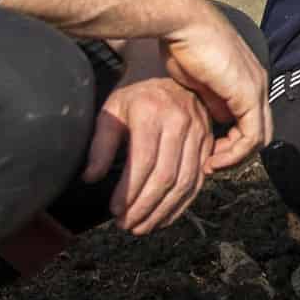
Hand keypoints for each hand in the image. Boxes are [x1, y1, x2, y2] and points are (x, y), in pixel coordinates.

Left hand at [84, 42, 213, 233]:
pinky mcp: (209, 141)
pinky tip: (165, 216)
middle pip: (166, 177)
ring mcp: (199, 132)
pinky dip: (183, 203)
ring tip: (144, 227)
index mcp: (152, 113)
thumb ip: (100, 145)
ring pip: (185, 182)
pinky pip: (199, 179)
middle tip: (128, 226)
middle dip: (145, 208)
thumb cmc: (135, 93)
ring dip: (164, 211)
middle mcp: (180, 122)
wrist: (168, 72)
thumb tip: (91, 178)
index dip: (129, 193)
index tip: (115, 211)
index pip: (143, 164)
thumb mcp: (111, 111)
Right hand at [157, 4, 272, 169]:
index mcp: (247, 79)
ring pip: (259, 137)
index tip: (207, 154)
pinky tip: (213, 159)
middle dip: (235, 154)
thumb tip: (218, 118)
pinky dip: (234, 153)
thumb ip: (212, 99)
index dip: (231, 144)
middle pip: (260, 132)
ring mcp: (256, 88)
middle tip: (211, 164)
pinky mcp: (249, 93)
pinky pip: (251, 135)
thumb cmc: (182, 45)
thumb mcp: (198, 81)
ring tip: (211, 165)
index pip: (251, 121)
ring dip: (235, 157)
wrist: (182, 23)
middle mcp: (258, 83)